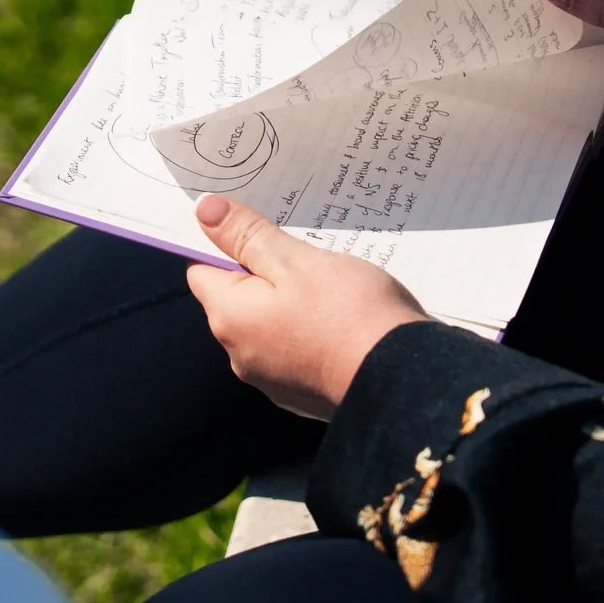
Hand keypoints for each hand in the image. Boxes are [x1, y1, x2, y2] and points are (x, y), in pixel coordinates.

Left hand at [187, 195, 430, 419]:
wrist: (401, 381)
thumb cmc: (348, 313)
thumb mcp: (296, 261)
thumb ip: (247, 236)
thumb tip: (204, 211)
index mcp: (230, 318)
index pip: (202, 270)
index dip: (225, 243)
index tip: (257, 228)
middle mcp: (240, 353)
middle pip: (237, 298)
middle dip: (264, 272)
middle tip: (303, 253)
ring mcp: (271, 377)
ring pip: (268, 323)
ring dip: (289, 302)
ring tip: (329, 285)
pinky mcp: (300, 391)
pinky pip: (293, 348)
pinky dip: (308, 331)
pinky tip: (339, 319)